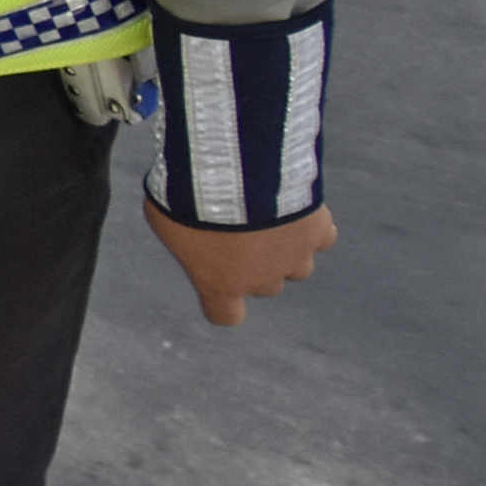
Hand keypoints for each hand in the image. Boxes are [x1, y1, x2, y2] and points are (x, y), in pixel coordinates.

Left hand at [146, 198, 335, 327]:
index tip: (219, 282)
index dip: (223, 301)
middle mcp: (262, 280)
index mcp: (220, 284)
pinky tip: (297, 205)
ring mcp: (295, 258)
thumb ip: (178, 233)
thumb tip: (182, 227)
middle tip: (241, 230)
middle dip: (256, 264)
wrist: (237, 171)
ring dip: (287, 248)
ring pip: (299, 266)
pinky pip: (323, 237)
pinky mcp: (319, 231)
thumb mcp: (162, 215)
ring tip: (269, 216)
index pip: (226, 314)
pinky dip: (313, 225)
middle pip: (266, 285)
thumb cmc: (188, 197)